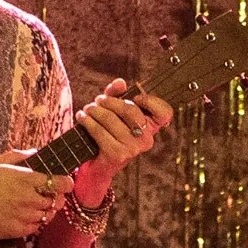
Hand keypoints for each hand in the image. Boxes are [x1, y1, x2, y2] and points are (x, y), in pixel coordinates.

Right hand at [0, 152, 69, 241]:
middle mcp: (29, 199)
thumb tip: (33, 152)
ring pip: (47, 216)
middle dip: (55, 198)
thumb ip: (16, 156)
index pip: (59, 183)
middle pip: (56, 201)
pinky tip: (25, 218)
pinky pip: (35, 229)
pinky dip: (35, 224)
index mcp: (25, 179)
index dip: (66, 183)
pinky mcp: (17, 231)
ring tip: (35, 206)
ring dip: (45, 211)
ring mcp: (24, 217)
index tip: (65, 182)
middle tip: (47, 195)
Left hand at [69, 80, 172, 205]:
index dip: (152, 101)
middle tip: (98, 100)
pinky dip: (87, 122)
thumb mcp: (115, 112)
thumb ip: (117, 95)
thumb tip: (120, 82)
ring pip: (111, 119)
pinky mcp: (117, 154)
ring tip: (88, 109)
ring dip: (94, 110)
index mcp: (152, 128)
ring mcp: (133, 149)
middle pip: (131, 109)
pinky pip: (99, 131)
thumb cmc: (109, 133)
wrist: (98, 164)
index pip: (165, 112)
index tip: (136, 97)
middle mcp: (146, 140)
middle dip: (110, 101)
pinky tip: (82, 118)